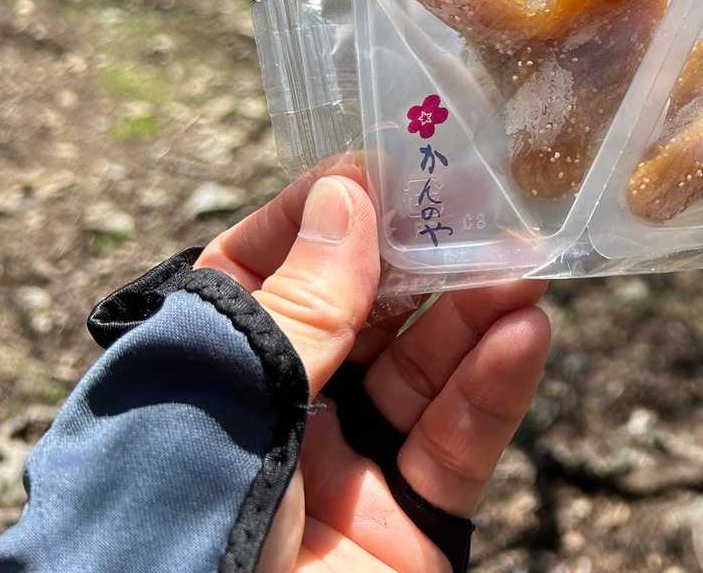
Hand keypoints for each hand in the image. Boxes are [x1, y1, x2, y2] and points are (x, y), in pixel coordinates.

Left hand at [196, 161, 550, 570]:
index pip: (263, 275)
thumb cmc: (179, 531)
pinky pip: (459, 444)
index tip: (379, 170)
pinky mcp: (412, 525)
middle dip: (420, 262)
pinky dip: (494, 388)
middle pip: (361, 317)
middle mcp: (277, 417)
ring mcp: (348, 472)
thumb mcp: (229, 402)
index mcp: (205, 381)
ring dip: (474, 316)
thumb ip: (299, 308)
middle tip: (480, 208)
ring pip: (423, 373)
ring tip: (522, 269)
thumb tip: (348, 201)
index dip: (319, 220)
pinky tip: (524, 335)